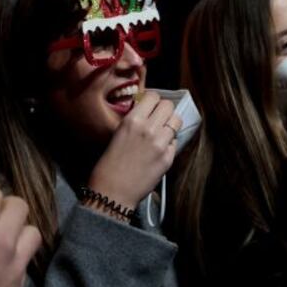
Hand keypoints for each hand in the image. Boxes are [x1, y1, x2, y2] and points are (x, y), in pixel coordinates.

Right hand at [88, 93, 182, 209]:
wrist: (113, 190)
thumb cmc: (110, 164)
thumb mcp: (118, 133)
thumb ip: (134, 120)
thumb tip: (147, 110)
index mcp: (133, 120)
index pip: (154, 96)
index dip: (153, 100)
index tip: (151, 106)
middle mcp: (148, 128)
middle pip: (168, 106)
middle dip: (164, 110)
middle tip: (158, 118)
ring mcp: (161, 143)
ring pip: (176, 121)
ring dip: (170, 125)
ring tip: (161, 133)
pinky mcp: (168, 158)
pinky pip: (176, 141)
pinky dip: (170, 143)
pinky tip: (159, 150)